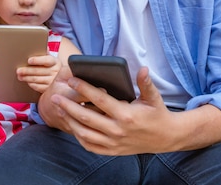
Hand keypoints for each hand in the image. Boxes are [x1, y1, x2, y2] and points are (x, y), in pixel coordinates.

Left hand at [17, 54, 61, 92]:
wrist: (61, 79)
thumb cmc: (52, 66)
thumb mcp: (51, 59)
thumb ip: (46, 54)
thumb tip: (45, 46)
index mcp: (55, 62)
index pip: (47, 60)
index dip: (37, 60)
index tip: (29, 60)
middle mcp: (55, 72)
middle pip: (39, 71)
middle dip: (27, 71)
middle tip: (18, 70)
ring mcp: (52, 81)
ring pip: (37, 79)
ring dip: (26, 78)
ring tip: (19, 76)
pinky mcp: (49, 89)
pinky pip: (38, 87)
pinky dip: (31, 84)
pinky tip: (26, 81)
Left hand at [41, 66, 175, 154]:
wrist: (165, 138)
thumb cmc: (157, 114)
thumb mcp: (153, 98)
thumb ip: (145, 83)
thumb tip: (142, 69)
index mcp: (126, 115)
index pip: (100, 99)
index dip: (84, 88)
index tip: (72, 79)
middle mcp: (117, 130)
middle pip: (86, 116)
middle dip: (68, 105)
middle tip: (55, 96)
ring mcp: (113, 143)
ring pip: (84, 132)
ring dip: (69, 120)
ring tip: (60, 109)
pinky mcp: (111, 151)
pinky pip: (89, 145)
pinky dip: (78, 135)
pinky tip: (72, 124)